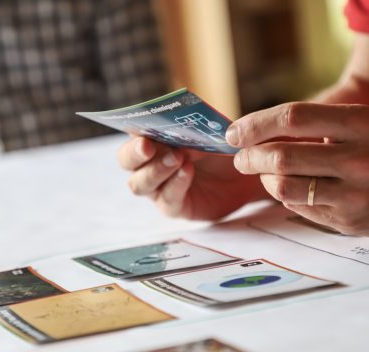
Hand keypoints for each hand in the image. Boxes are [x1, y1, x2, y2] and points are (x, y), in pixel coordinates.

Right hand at [117, 136, 264, 219]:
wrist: (242, 176)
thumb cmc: (219, 149)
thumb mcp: (209, 132)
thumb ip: (193, 129)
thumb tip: (181, 127)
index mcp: (151, 140)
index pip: (132, 135)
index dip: (133, 133)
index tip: (142, 132)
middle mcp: (147, 164)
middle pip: (126, 161)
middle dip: (134, 154)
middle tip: (148, 146)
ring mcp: (158, 188)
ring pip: (140, 184)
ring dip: (156, 170)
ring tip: (178, 158)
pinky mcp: (173, 206)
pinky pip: (167, 199)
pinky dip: (176, 183)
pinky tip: (187, 171)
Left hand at [226, 102, 368, 236]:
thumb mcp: (359, 125)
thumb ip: (314, 125)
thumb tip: (257, 132)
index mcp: (361, 123)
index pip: (294, 117)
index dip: (256, 124)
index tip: (234, 132)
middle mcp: (359, 158)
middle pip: (282, 156)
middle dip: (249, 157)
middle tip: (240, 157)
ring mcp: (354, 193)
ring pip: (283, 186)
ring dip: (263, 178)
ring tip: (263, 172)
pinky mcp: (348, 219)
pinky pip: (297, 205)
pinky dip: (283, 194)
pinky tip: (289, 187)